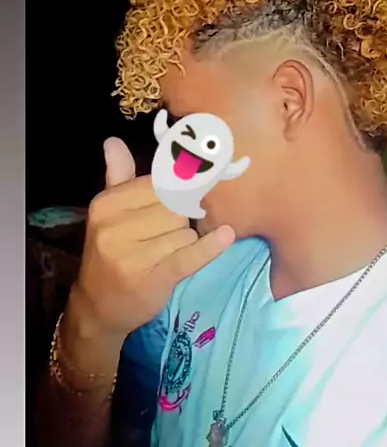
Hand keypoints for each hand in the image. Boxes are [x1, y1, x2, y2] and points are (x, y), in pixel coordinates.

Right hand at [70, 137, 234, 339]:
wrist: (99, 307)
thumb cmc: (111, 253)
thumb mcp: (109, 213)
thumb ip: (118, 175)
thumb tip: (113, 140)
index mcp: (106, 204)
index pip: (158, 184)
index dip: (176, 190)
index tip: (189, 190)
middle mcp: (115, 227)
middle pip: (174, 207)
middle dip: (180, 218)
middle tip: (167, 233)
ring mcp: (133, 255)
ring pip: (185, 232)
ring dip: (186, 240)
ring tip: (166, 252)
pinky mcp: (154, 279)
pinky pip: (191, 255)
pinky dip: (211, 246)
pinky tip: (226, 235)